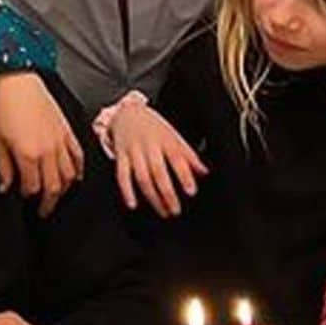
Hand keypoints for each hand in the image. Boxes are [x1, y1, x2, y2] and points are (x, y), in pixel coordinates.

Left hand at [0, 72, 83, 216]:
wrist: (18, 83)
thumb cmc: (5, 108)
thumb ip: (3, 168)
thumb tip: (5, 187)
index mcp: (28, 155)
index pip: (33, 187)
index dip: (29, 197)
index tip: (25, 198)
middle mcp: (47, 151)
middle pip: (54, 187)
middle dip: (49, 202)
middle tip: (44, 210)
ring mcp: (60, 142)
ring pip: (69, 175)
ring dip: (64, 190)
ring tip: (57, 196)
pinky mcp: (67, 132)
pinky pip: (78, 156)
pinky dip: (79, 170)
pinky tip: (76, 177)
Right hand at [110, 102, 207, 216]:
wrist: (127, 113)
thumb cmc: (153, 127)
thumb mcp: (174, 136)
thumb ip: (189, 155)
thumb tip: (204, 172)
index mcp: (166, 140)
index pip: (177, 159)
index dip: (185, 176)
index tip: (191, 191)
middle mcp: (149, 146)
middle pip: (158, 172)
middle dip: (168, 193)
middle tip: (176, 210)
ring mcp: (134, 152)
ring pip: (142, 177)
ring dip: (152, 197)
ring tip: (163, 211)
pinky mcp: (121, 156)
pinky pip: (122, 175)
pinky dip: (126, 191)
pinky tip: (132, 204)